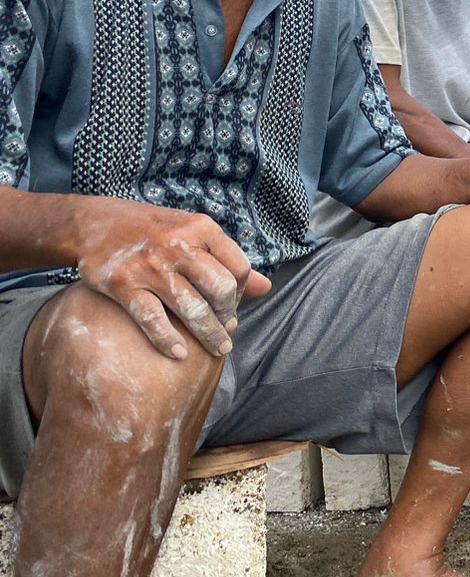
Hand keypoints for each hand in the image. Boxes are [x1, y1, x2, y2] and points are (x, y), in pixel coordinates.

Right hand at [71, 199, 271, 359]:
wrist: (95, 222)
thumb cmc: (154, 230)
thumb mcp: (194, 233)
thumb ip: (228, 259)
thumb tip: (266, 288)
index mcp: (201, 229)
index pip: (239, 268)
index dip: (241, 293)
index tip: (233, 307)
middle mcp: (179, 245)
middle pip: (220, 290)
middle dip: (227, 316)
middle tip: (226, 331)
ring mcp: (151, 265)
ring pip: (191, 308)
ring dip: (209, 335)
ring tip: (217, 349)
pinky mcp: (122, 284)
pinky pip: (151, 318)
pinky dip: (167, 340)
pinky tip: (179, 354)